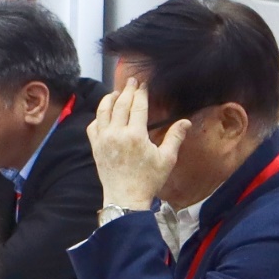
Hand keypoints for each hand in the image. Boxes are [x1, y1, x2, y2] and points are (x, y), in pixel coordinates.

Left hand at [89, 79, 186, 212]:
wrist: (125, 198)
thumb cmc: (148, 180)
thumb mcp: (167, 159)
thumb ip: (175, 137)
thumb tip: (185, 121)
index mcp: (135, 135)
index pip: (138, 106)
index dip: (141, 93)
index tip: (143, 84)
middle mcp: (116, 134)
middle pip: (120, 104)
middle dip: (127, 91)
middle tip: (131, 81)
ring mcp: (103, 139)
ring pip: (103, 112)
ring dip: (109, 99)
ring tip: (116, 92)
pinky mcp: (95, 147)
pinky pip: (93, 126)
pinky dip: (98, 116)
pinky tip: (104, 113)